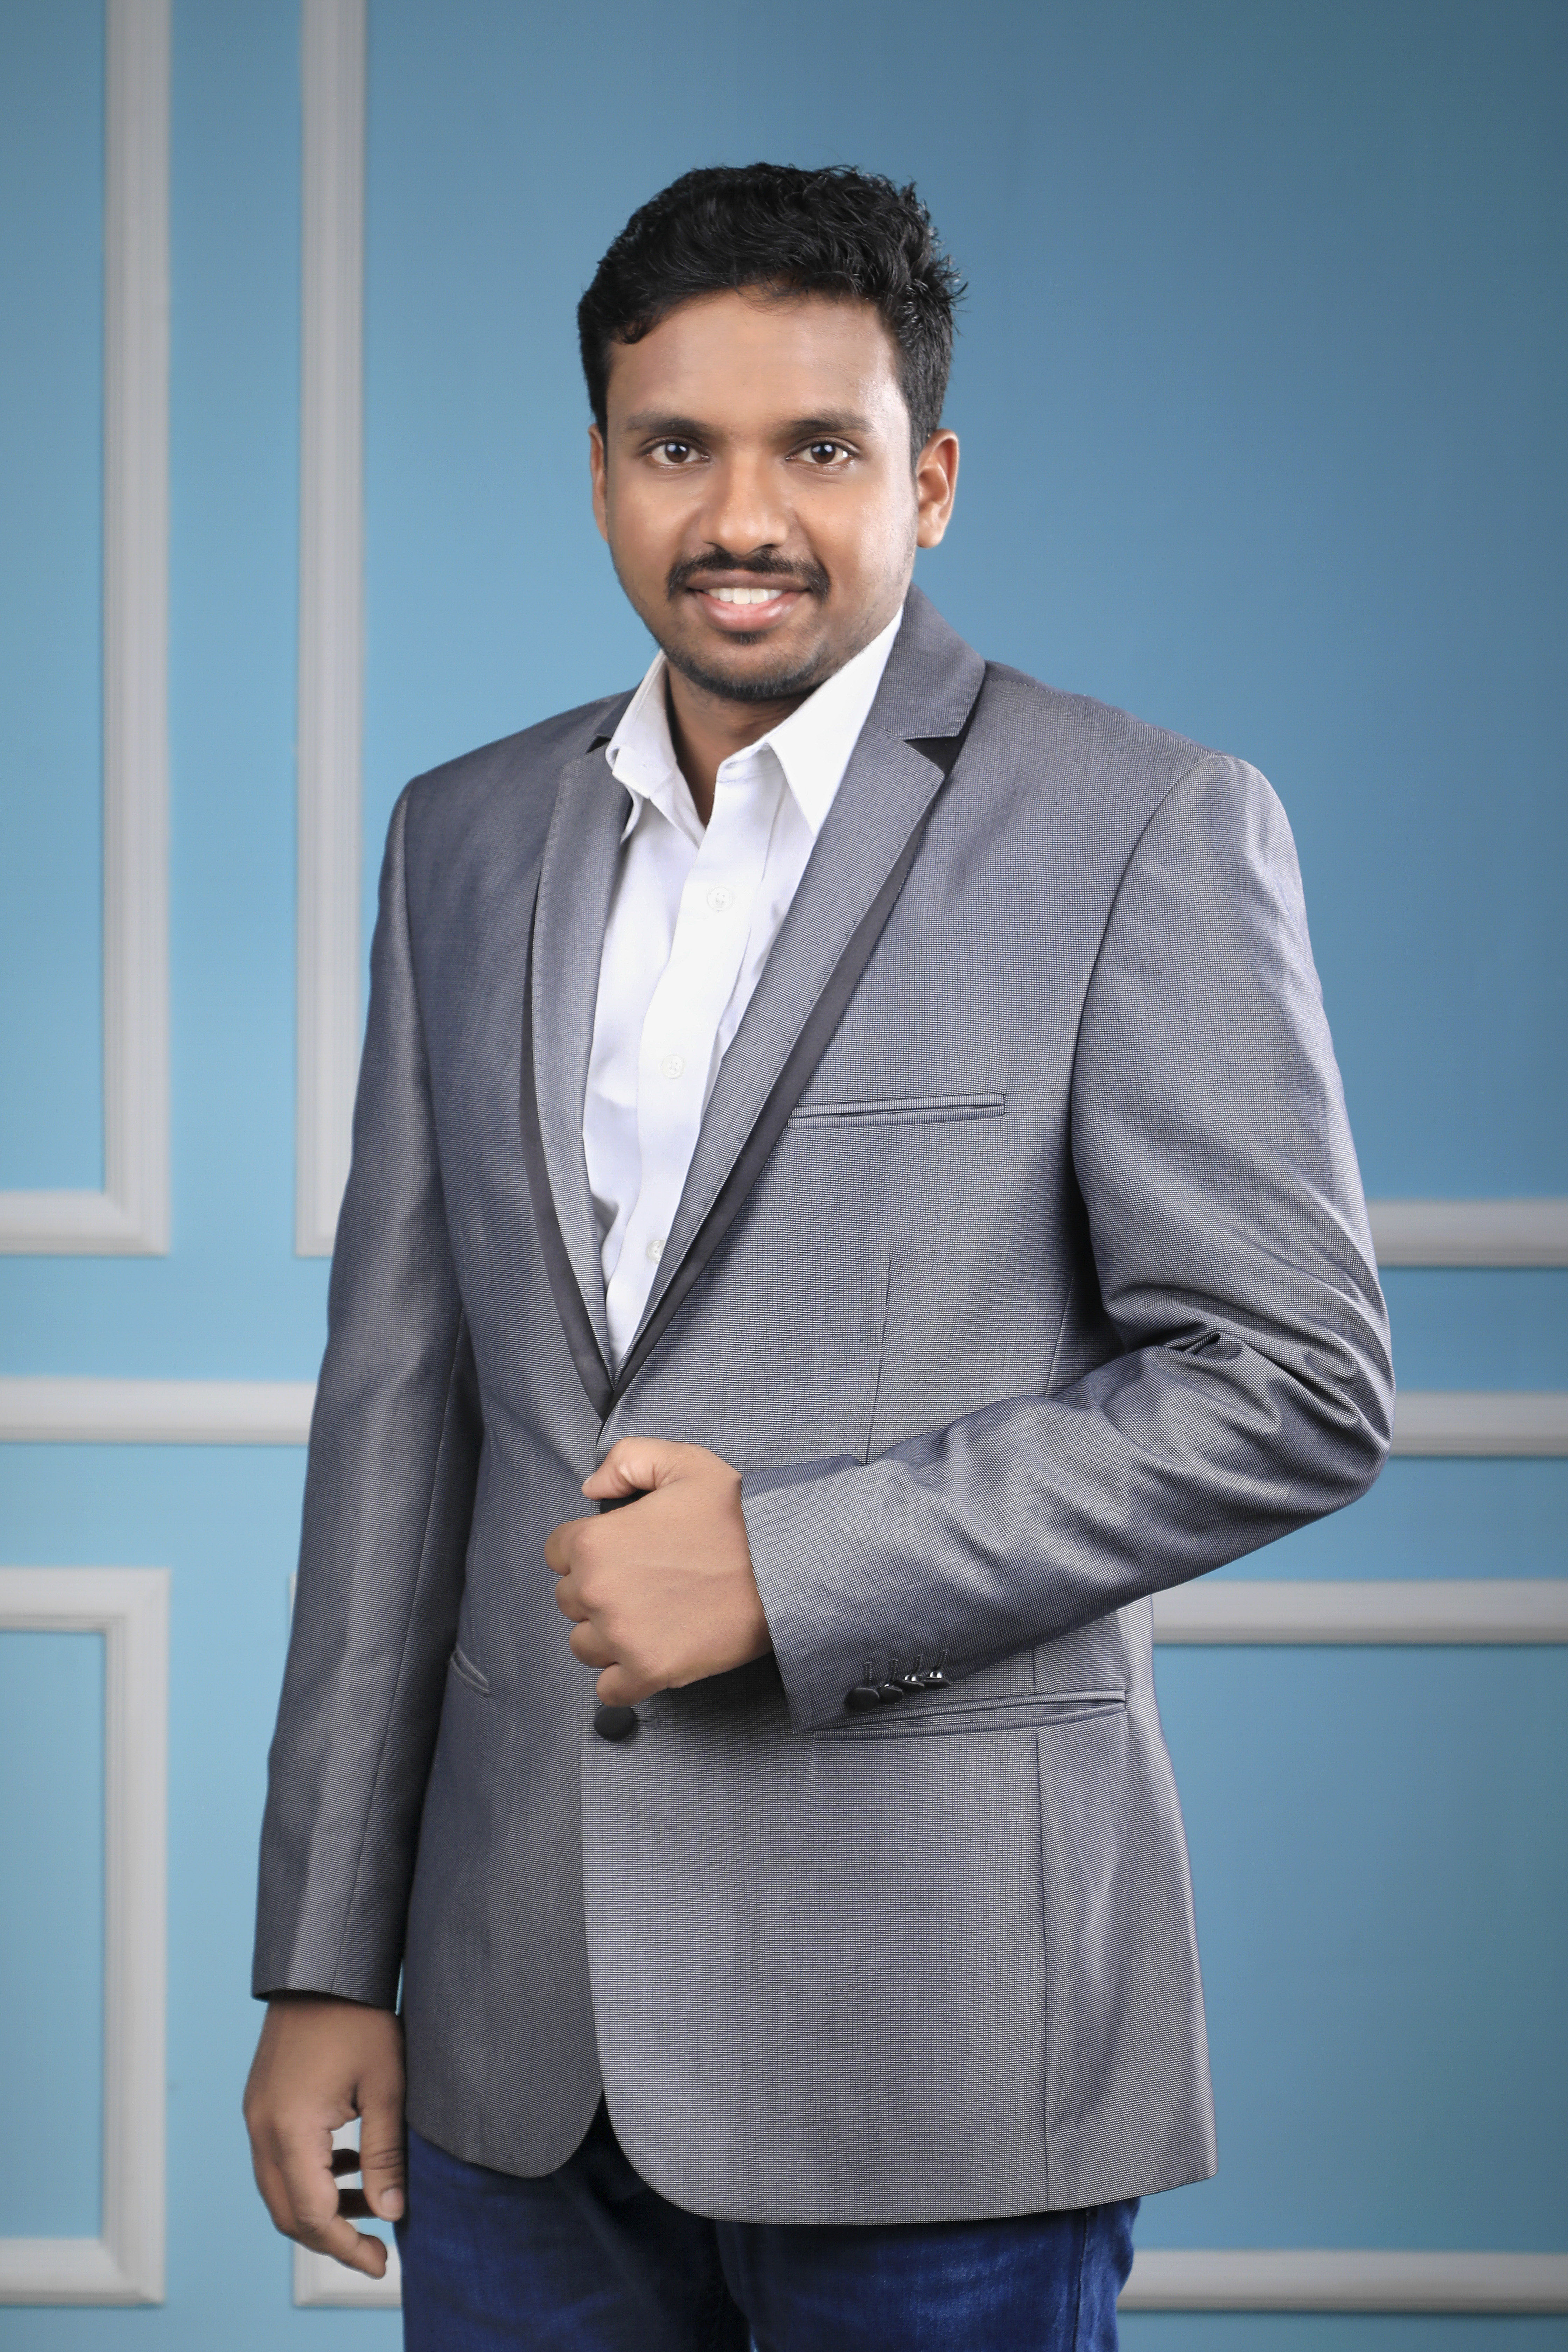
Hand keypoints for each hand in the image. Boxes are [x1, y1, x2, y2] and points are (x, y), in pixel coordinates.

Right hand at [243, 1994, 404, 2277]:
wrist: (325, 1965)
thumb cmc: (360, 2017)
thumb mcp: (386, 2085)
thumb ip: (386, 2153)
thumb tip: (392, 2212)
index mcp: (290, 2129)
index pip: (313, 2215)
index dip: (346, 2247)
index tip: (381, 2264)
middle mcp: (262, 2129)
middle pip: (288, 2212)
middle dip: (331, 2239)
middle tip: (376, 2248)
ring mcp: (257, 2116)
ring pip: (280, 2189)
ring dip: (321, 2207)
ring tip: (371, 2203)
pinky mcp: (262, 2103)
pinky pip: (279, 2159)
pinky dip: (311, 2176)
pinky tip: (349, 2163)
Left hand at [545, 1438, 770, 1703]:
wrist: (785, 1565)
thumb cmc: (738, 1515)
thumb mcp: (683, 1462)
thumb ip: (627, 1461)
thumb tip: (591, 1488)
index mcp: (596, 1542)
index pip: (557, 1552)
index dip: (587, 1548)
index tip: (619, 1551)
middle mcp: (598, 1592)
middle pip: (569, 1599)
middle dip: (598, 1590)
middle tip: (642, 1581)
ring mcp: (622, 1637)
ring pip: (583, 1644)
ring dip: (606, 1635)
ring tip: (647, 1617)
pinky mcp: (649, 1672)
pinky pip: (609, 1691)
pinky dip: (623, 1679)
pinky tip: (648, 1655)